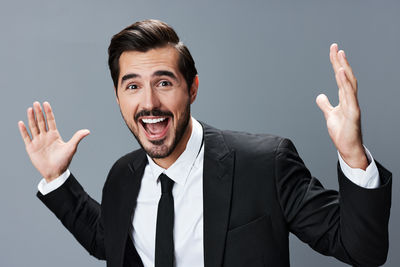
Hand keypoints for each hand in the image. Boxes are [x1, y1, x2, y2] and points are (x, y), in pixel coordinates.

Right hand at [18, 101, 89, 181]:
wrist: (55, 173)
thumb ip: (77, 138)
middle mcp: (45, 136)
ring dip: (31, 118)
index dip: (48, 112)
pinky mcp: (31, 148)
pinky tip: (21, 123)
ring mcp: (38, 141)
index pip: (50, 121)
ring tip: (30, 109)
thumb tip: (88, 131)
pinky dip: (24, 130)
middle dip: (39, 113)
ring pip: (33, 127)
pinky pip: (26, 137)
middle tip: (36, 103)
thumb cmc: (64, 161)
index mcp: (54, 135)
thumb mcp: (71, 148)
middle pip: (41, 122)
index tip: (46, 104)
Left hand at [316, 43, 367, 169]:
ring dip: (344, 69)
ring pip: (349, 84)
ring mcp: (353, 105)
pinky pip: (349, 97)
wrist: (348, 148)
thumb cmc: (342, 132)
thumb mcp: (330, 115)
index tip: (333, 50)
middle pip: (346, 76)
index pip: (340, 77)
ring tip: (339, 55)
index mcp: (345, 98)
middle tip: (335, 47)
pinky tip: (341, 74)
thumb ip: (325, 104)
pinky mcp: (353, 114)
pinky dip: (345, 84)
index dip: (337, 64)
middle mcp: (350, 99)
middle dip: (341, 61)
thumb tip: (320, 95)